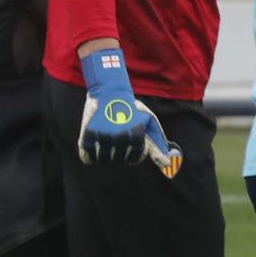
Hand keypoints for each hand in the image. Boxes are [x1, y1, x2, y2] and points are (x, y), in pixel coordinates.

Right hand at [76, 47, 180, 176]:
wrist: (111, 92)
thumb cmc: (133, 110)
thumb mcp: (150, 122)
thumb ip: (159, 143)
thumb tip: (167, 164)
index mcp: (137, 133)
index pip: (134, 157)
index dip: (131, 156)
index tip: (128, 151)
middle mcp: (121, 135)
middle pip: (118, 159)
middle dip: (118, 156)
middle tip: (116, 149)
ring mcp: (105, 134)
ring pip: (103, 158)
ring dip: (105, 158)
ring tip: (106, 151)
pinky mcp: (89, 132)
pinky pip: (88, 154)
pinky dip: (91, 156)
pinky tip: (94, 153)